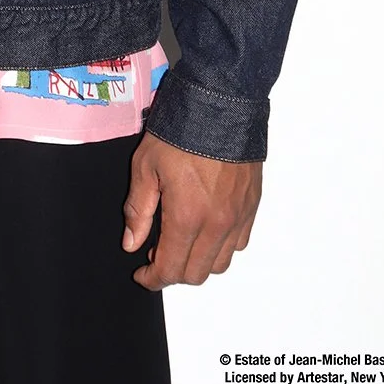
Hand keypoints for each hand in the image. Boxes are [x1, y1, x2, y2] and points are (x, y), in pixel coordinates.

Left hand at [122, 131, 262, 289]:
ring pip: (220, 263)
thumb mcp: (145, 165)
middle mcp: (217, 224)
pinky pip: (239, 242)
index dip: (153, 280)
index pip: (171, 270)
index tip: (142, 274)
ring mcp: (238, 216)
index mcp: (187, 217)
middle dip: (174, 272)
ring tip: (181, 240)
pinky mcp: (252, 205)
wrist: (220, 104)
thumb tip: (131, 243)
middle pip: (196, 274)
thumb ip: (138, 210)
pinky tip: (206, 227)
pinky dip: (221, 246)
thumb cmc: (181, 130)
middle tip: (157, 253)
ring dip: (198, 261)